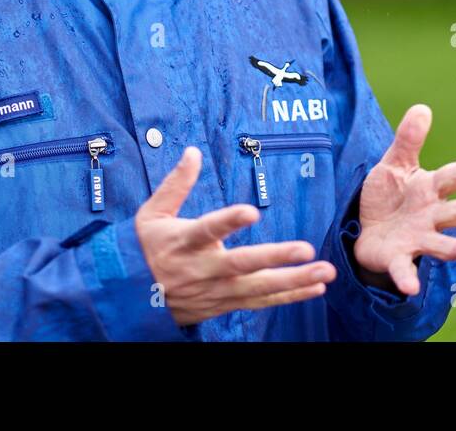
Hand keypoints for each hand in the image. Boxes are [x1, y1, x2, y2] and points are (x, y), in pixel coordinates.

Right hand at [135, 146, 337, 326]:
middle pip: (241, 264)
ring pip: (258, 288)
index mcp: (184, 242)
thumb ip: (175, 184)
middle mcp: (202, 268)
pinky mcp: (226, 303)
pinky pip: (261, 302)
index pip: (207, 229)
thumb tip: (193, 152)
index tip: (251, 211)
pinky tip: (315, 288)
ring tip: (324, 271)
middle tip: (306, 249)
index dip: (228, 221)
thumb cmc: (145, 249)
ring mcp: (216, 290)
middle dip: (275, 258)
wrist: (131, 298)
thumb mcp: (151, 214)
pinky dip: (290, 297)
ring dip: (293, 281)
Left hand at [353, 103, 455, 295]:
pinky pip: (404, 269)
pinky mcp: (398, 259)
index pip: (453, 177)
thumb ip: (408, 139)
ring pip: (439, 243)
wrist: (368, 230)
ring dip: (453, 247)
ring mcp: (417, 239)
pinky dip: (408, 278)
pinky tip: (411, 287)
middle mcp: (430, 216)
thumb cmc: (390, 195)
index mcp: (430, 189)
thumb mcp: (394, 163)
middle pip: (455, 212)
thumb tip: (423, 107)